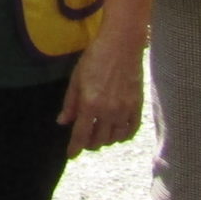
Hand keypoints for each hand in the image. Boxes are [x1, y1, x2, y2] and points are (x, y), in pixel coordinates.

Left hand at [58, 29, 144, 154]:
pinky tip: (117, 133)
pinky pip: (131, 130)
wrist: (121, 45)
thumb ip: (70, 103)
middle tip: (85, 140)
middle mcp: (108, 111)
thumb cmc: (95, 58)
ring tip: (100, 135)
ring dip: (105, 140)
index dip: (75, 148)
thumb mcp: (76, 79)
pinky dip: (123, 136)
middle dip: (89, 143)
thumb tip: (63, 122)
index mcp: (90, 104)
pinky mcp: (137, 106)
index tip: (71, 155)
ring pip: (115, 138)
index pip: (81, 135)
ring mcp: (125, 110)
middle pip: (98, 140)